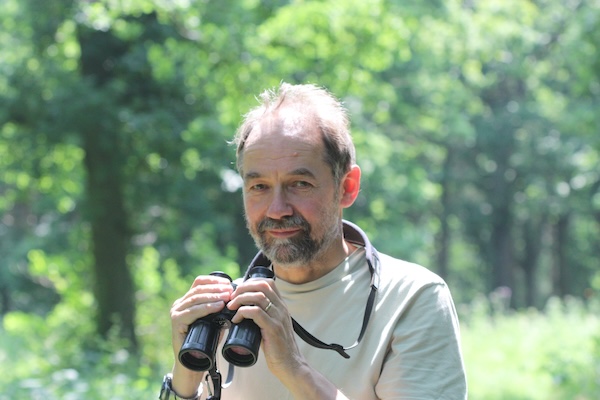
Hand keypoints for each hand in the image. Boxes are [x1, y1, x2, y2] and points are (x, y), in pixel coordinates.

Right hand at [170, 275, 233, 363]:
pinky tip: (218, 306)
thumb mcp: (214, 322)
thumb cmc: (204, 343)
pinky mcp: (176, 322)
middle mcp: (179, 304)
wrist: (192, 362)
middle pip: (198, 289)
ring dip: (213, 296)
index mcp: (187, 301)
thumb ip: (220, 311)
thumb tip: (234, 300)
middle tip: (230, 291)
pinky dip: (206, 307)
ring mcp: (176, 312)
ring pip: (195, 298)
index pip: (199, 282)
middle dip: (216, 288)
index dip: (214, 281)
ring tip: (227, 297)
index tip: (228, 283)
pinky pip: (192, 311)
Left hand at [226, 278, 348, 398]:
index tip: (239, 291)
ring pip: (258, 297)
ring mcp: (278, 318)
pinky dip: (242, 312)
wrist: (290, 364)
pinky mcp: (273, 329)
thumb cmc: (278, 348)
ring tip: (231, 308)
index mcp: (281, 306)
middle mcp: (281, 309)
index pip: (268, 283)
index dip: (251, 282)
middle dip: (243, 288)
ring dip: (240, 299)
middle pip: (262, 285)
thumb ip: (262, 316)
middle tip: (232, 298)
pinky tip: (236, 320)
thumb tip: (242, 311)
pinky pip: (256, 313)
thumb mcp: (272, 326)